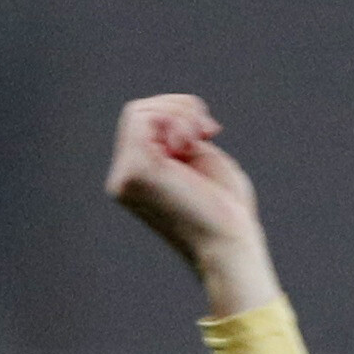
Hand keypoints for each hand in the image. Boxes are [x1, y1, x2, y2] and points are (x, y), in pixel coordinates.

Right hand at [105, 92, 283, 315]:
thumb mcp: (201, 162)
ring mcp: (126, 175)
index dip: (179, 113)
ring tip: (204, 136)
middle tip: (210, 131)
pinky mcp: (136, 172)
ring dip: (180, 113)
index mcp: (139, 176)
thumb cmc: (226, 211)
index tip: (210, 131)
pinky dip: (175, 120)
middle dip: (180, 109)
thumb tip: (173, 111)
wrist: (229, 245)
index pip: (143, 123)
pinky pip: (143, 120)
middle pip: (138, 113)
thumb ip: (182, 139)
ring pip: (139, 113)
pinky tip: (192, 142)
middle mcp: (124, 176)